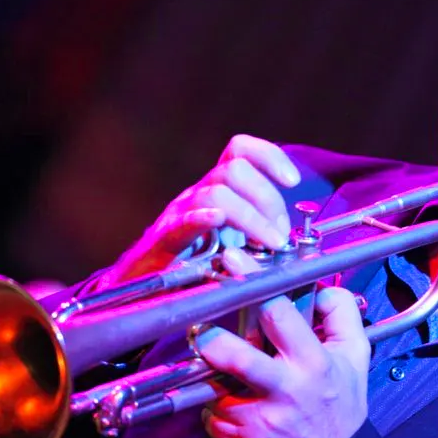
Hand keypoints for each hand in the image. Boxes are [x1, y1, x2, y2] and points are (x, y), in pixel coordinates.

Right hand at [98, 134, 301, 286]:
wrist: (143, 286)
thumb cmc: (195, 264)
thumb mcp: (235, 241)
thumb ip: (261, 232)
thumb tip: (294, 238)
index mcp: (219, 188)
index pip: (241, 150)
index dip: (270, 156)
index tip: (293, 181)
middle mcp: (200, 192)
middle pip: (235, 169)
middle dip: (267, 199)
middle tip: (280, 234)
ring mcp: (181, 212)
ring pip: (217, 192)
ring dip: (251, 216)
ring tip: (269, 243)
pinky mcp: (164, 238)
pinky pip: (184, 219)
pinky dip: (203, 217)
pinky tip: (218, 221)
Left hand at [194, 280, 370, 437]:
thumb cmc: (341, 404)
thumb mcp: (356, 355)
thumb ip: (343, 313)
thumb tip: (318, 287)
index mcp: (313, 362)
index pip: (279, 314)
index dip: (254, 284)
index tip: (233, 262)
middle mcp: (285, 390)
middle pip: (236, 356)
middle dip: (213, 338)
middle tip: (202, 326)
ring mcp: (258, 420)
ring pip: (216, 386)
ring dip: (215, 375)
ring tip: (222, 368)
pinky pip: (212, 415)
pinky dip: (217, 406)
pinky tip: (234, 402)